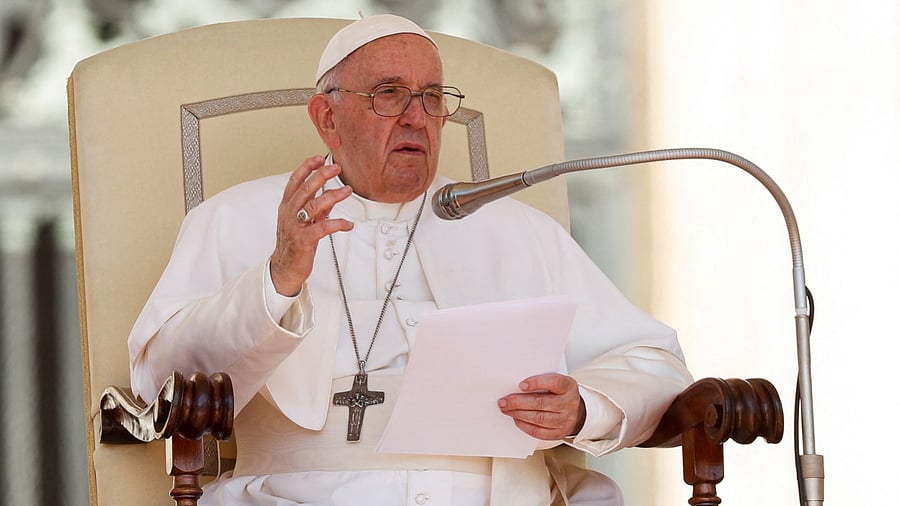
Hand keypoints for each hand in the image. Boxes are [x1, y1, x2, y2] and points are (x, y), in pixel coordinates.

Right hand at [270, 155, 353, 295]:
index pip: (295, 181)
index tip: (319, 159)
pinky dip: (337, 224)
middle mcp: (289, 213)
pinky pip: (322, 228)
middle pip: (305, 188)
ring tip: (347, 191)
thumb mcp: (304, 221)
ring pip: (314, 205)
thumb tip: (331, 196)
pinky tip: (348, 224)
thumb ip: (317, 209)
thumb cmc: (294, 244)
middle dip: (321, 175)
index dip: (307, 168)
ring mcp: (295, 226)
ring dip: (332, 196)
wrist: (285, 268)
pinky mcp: (303, 240)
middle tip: (336, 168)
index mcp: (287, 206)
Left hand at [497, 373, 586, 440]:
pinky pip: (539, 432)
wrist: (576, 411)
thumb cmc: (559, 393)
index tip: (521, 385)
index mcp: (568, 386)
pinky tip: (516, 419)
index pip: (554, 382)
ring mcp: (566, 420)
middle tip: (504, 401)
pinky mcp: (559, 433)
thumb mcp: (555, 382)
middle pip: (542, 403)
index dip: (537, 383)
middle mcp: (569, 403)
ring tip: (506, 410)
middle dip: (519, 402)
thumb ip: (540, 381)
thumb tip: (515, 385)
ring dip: (519, 414)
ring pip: (539, 418)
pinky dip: (525, 426)